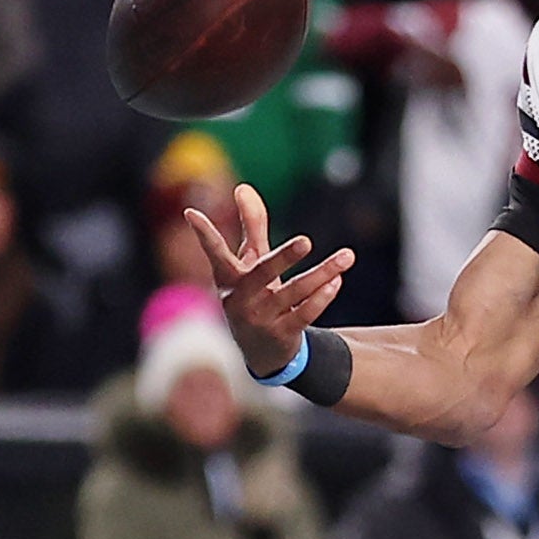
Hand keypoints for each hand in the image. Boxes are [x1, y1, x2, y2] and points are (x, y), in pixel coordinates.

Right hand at [186, 182, 353, 377]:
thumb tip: (243, 187)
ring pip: (295, 292)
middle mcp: (240, 299)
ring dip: (323, 273)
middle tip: (306, 241)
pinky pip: (304, 313)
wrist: (262, 351)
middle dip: (284, 257)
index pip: (215, 252)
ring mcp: (260, 319)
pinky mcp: (281, 335)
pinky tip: (336, 280)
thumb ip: (252, 226)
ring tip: (347, 256)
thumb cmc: (255, 294)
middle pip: (263, 272)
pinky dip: (322, 297)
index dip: (203, 234)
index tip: (190, 213)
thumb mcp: (251, 262)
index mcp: (228, 278)